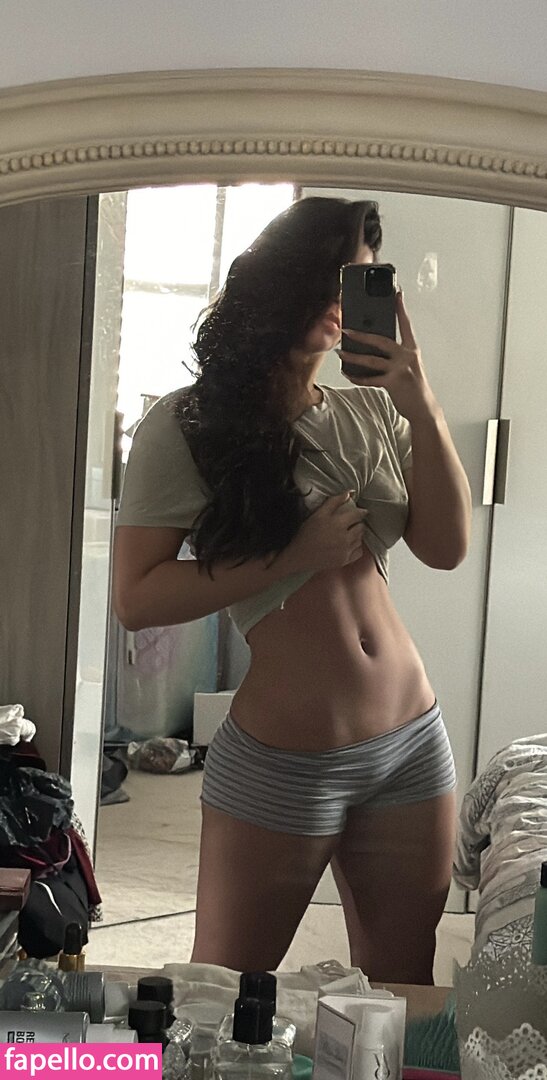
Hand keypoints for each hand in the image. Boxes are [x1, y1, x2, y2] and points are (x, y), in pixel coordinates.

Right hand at [284, 492, 366, 574]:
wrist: (298, 555)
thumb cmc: (306, 533)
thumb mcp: (318, 514)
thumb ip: (334, 501)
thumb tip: (350, 492)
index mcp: (338, 523)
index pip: (357, 515)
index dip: (361, 512)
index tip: (362, 511)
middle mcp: (345, 538)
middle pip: (360, 528)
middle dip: (358, 524)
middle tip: (353, 523)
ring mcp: (345, 551)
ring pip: (360, 539)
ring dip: (357, 535)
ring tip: (349, 533)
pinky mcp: (344, 561)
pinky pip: (358, 552)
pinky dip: (356, 547)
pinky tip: (349, 545)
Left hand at [339, 292, 439, 423]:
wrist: (423, 408)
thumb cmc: (413, 386)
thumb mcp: (408, 366)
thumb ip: (395, 355)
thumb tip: (372, 347)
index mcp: (411, 350)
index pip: (406, 325)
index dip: (401, 309)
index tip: (397, 294)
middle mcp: (407, 356)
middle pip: (381, 341)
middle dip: (362, 335)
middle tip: (346, 330)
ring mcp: (400, 369)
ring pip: (371, 360)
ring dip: (353, 357)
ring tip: (341, 354)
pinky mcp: (393, 383)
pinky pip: (370, 379)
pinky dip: (357, 377)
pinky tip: (348, 374)